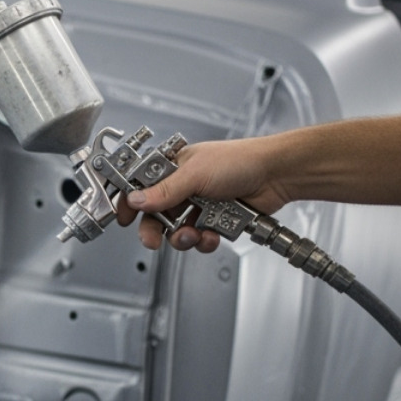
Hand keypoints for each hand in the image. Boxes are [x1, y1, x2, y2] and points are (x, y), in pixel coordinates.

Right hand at [114, 137, 293, 251]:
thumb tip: (135, 200)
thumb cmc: (241, 160)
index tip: (123, 219)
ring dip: (183, 237)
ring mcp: (200, 204)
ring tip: (193, 234)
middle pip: (157, 215)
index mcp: (174, 168)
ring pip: (178, 230)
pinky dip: (204, 241)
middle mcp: (185, 186)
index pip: (142, 186)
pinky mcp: (216, 220)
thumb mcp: (195, 174)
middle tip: (152, 241)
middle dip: (154, 230)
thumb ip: (164, 191)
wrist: (277, 175)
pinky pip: (200, 238)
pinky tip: (212, 234)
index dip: (130, 203)